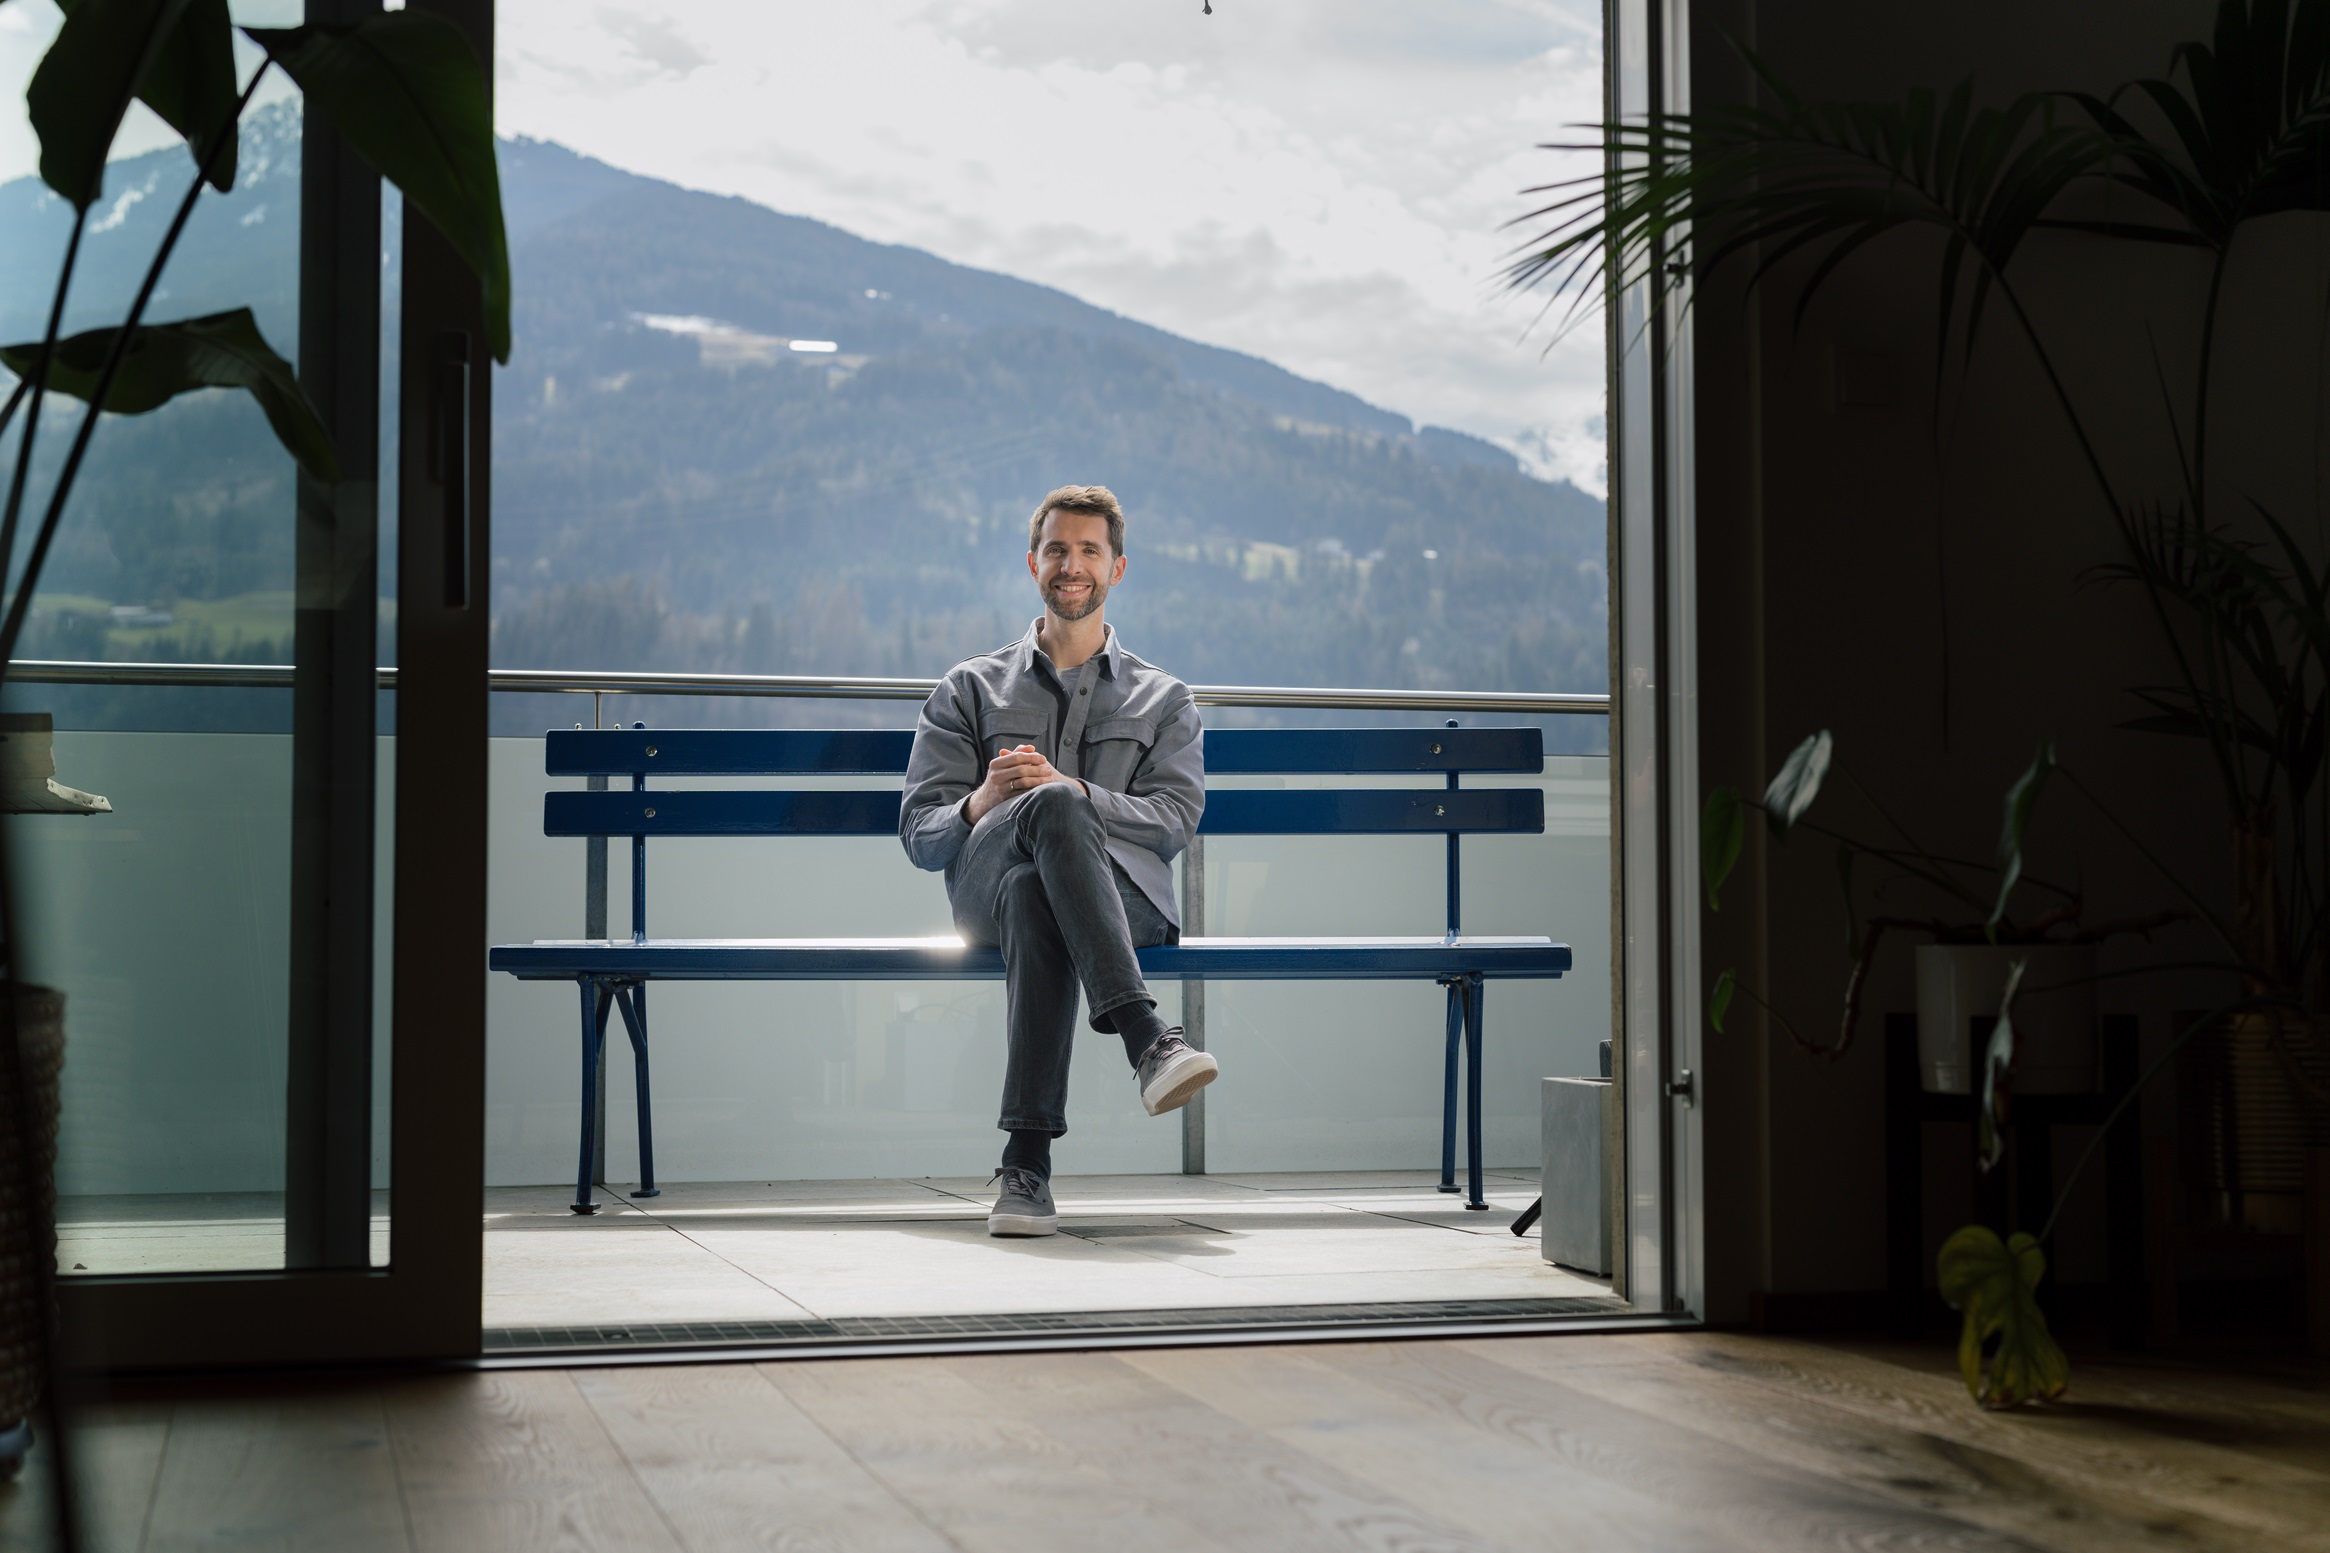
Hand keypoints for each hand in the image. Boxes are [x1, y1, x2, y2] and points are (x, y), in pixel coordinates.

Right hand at [964, 744, 1083, 823]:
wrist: (985, 799)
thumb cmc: (999, 777)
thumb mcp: (1002, 765)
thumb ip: (1016, 754)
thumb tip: (1032, 747)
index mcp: (996, 763)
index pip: (1016, 757)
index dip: (1032, 757)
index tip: (1044, 759)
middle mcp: (996, 775)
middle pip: (1021, 769)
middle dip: (1037, 769)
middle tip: (1049, 770)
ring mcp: (1000, 787)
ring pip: (1023, 782)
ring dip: (1038, 780)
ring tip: (1049, 780)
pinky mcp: (1005, 799)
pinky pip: (1023, 793)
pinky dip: (1034, 790)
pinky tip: (1042, 789)